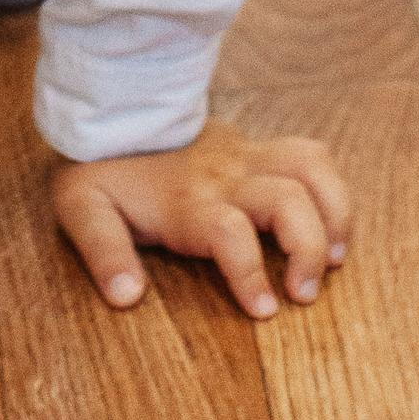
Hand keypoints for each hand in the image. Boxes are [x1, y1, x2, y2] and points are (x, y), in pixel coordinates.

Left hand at [51, 121, 351, 316]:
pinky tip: (332, 223)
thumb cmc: (99, 168)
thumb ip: (103, 252)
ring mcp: (247, 156)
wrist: (110, 109)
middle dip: (308, 248)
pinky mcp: (258, 147)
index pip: (229, 231)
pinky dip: (332, 188)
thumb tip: (126, 297)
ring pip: (311, 168)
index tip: (264, 310)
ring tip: (336, 260)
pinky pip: (311, 155)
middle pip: (287, 199)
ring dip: (334, 214)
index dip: (249, 272)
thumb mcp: (82, 209)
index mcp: (185, 200)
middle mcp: (225, 176)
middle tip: (304, 294)